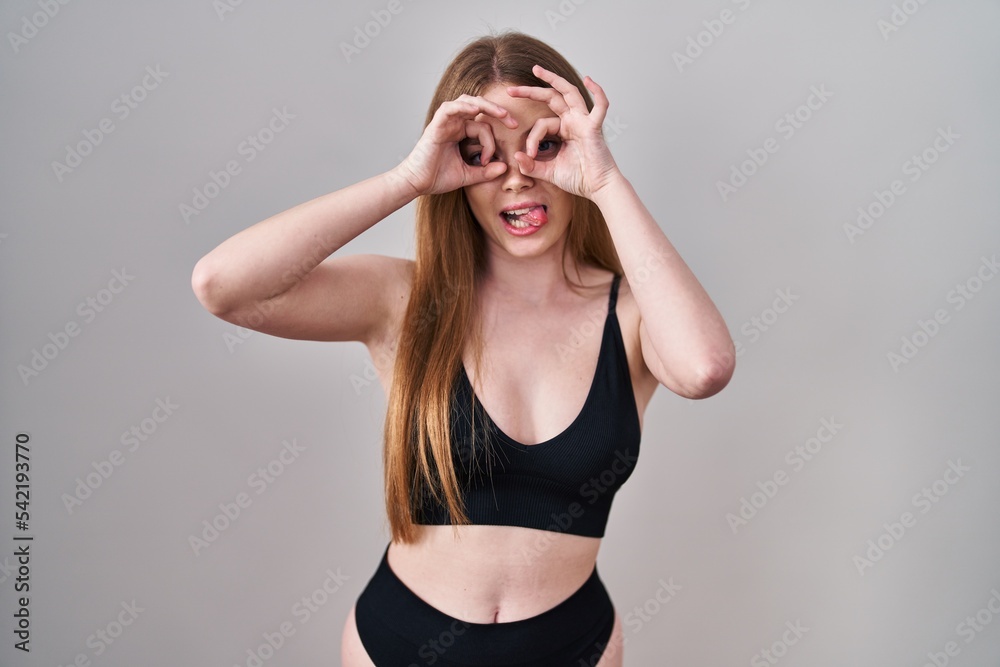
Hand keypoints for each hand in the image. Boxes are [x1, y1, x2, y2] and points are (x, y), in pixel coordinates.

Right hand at [393, 95, 515, 195]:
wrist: (416, 184)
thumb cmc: (437, 178)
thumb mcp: (468, 176)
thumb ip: (486, 171)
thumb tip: (505, 167)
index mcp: (460, 133)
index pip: (483, 127)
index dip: (491, 142)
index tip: (490, 161)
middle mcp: (453, 124)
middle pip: (479, 107)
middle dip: (498, 112)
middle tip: (514, 123)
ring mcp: (445, 122)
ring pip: (467, 102)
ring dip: (486, 106)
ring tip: (502, 114)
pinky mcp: (436, 124)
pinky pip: (451, 108)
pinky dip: (463, 106)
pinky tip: (476, 110)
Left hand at [505, 65, 620, 199]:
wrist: (598, 188)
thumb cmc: (578, 179)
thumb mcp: (548, 172)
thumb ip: (532, 165)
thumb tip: (516, 156)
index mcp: (563, 130)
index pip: (541, 124)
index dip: (532, 138)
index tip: (529, 155)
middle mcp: (573, 121)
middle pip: (551, 98)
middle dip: (531, 91)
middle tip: (511, 90)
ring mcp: (584, 122)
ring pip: (569, 93)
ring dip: (553, 79)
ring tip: (536, 70)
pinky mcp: (594, 128)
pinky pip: (600, 107)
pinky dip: (598, 92)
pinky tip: (588, 79)